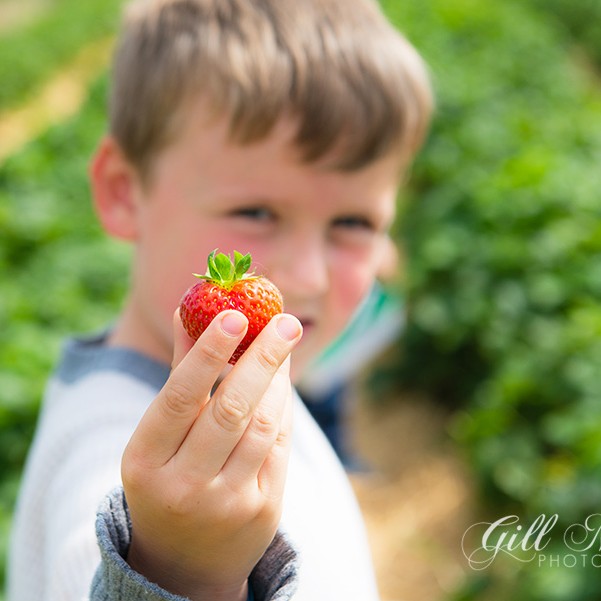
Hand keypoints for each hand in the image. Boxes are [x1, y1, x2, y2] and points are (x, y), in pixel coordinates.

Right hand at [121, 309, 301, 600]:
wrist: (184, 561)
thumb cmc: (166, 478)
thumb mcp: (157, 435)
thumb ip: (179, 372)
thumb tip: (190, 311)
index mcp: (145, 462)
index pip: (180, 397)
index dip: (208, 353)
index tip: (235, 315)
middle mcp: (183, 486)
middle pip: (231, 409)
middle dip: (262, 359)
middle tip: (285, 321)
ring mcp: (226, 503)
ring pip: (263, 426)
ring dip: (278, 380)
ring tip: (283, 345)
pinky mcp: (262, 511)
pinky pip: (280, 446)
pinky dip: (284, 408)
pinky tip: (282, 383)